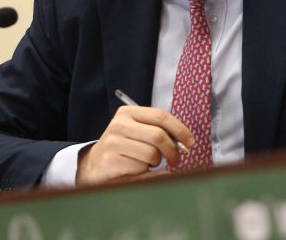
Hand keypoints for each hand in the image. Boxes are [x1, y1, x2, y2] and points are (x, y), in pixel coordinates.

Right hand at [76, 106, 193, 185]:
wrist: (94, 165)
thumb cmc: (123, 148)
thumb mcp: (138, 132)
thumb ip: (159, 130)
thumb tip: (186, 142)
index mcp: (128, 112)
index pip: (161, 116)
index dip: (180, 130)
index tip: (190, 142)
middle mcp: (119, 124)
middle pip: (158, 136)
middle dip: (173, 150)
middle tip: (176, 160)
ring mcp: (113, 142)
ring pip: (151, 154)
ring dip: (156, 163)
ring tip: (148, 163)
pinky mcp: (111, 160)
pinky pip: (141, 168)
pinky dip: (145, 173)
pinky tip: (136, 170)